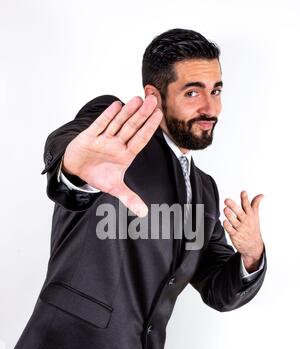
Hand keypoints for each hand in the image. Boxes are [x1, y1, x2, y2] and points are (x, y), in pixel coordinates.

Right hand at [63, 95, 162, 216]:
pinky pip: (99, 125)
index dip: (149, 128)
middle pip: (131, 127)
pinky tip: (117, 106)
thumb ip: (129, 198)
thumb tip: (144, 213)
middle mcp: (116, 144)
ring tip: (138, 99)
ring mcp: (103, 139)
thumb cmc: (98, 175)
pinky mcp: (89, 137)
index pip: (140, 139)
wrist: (76, 171)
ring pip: (117, 123)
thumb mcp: (115, 188)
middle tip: (153, 101)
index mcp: (125, 154)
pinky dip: (107, 117)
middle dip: (142, 115)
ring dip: (127, 112)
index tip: (159, 115)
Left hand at [223, 191, 264, 272]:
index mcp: (250, 215)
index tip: (243, 192)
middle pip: (239, 212)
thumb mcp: (256, 216)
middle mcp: (245, 221)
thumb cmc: (253, 228)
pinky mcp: (235, 235)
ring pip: (234, 221)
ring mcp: (240, 228)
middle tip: (227, 200)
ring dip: (229, 215)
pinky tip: (224, 221)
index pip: (247, 206)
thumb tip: (262, 195)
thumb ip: (256, 204)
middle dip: (233, 206)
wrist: (254, 246)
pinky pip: (231, 230)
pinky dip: (227, 226)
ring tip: (225, 209)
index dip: (245, 198)